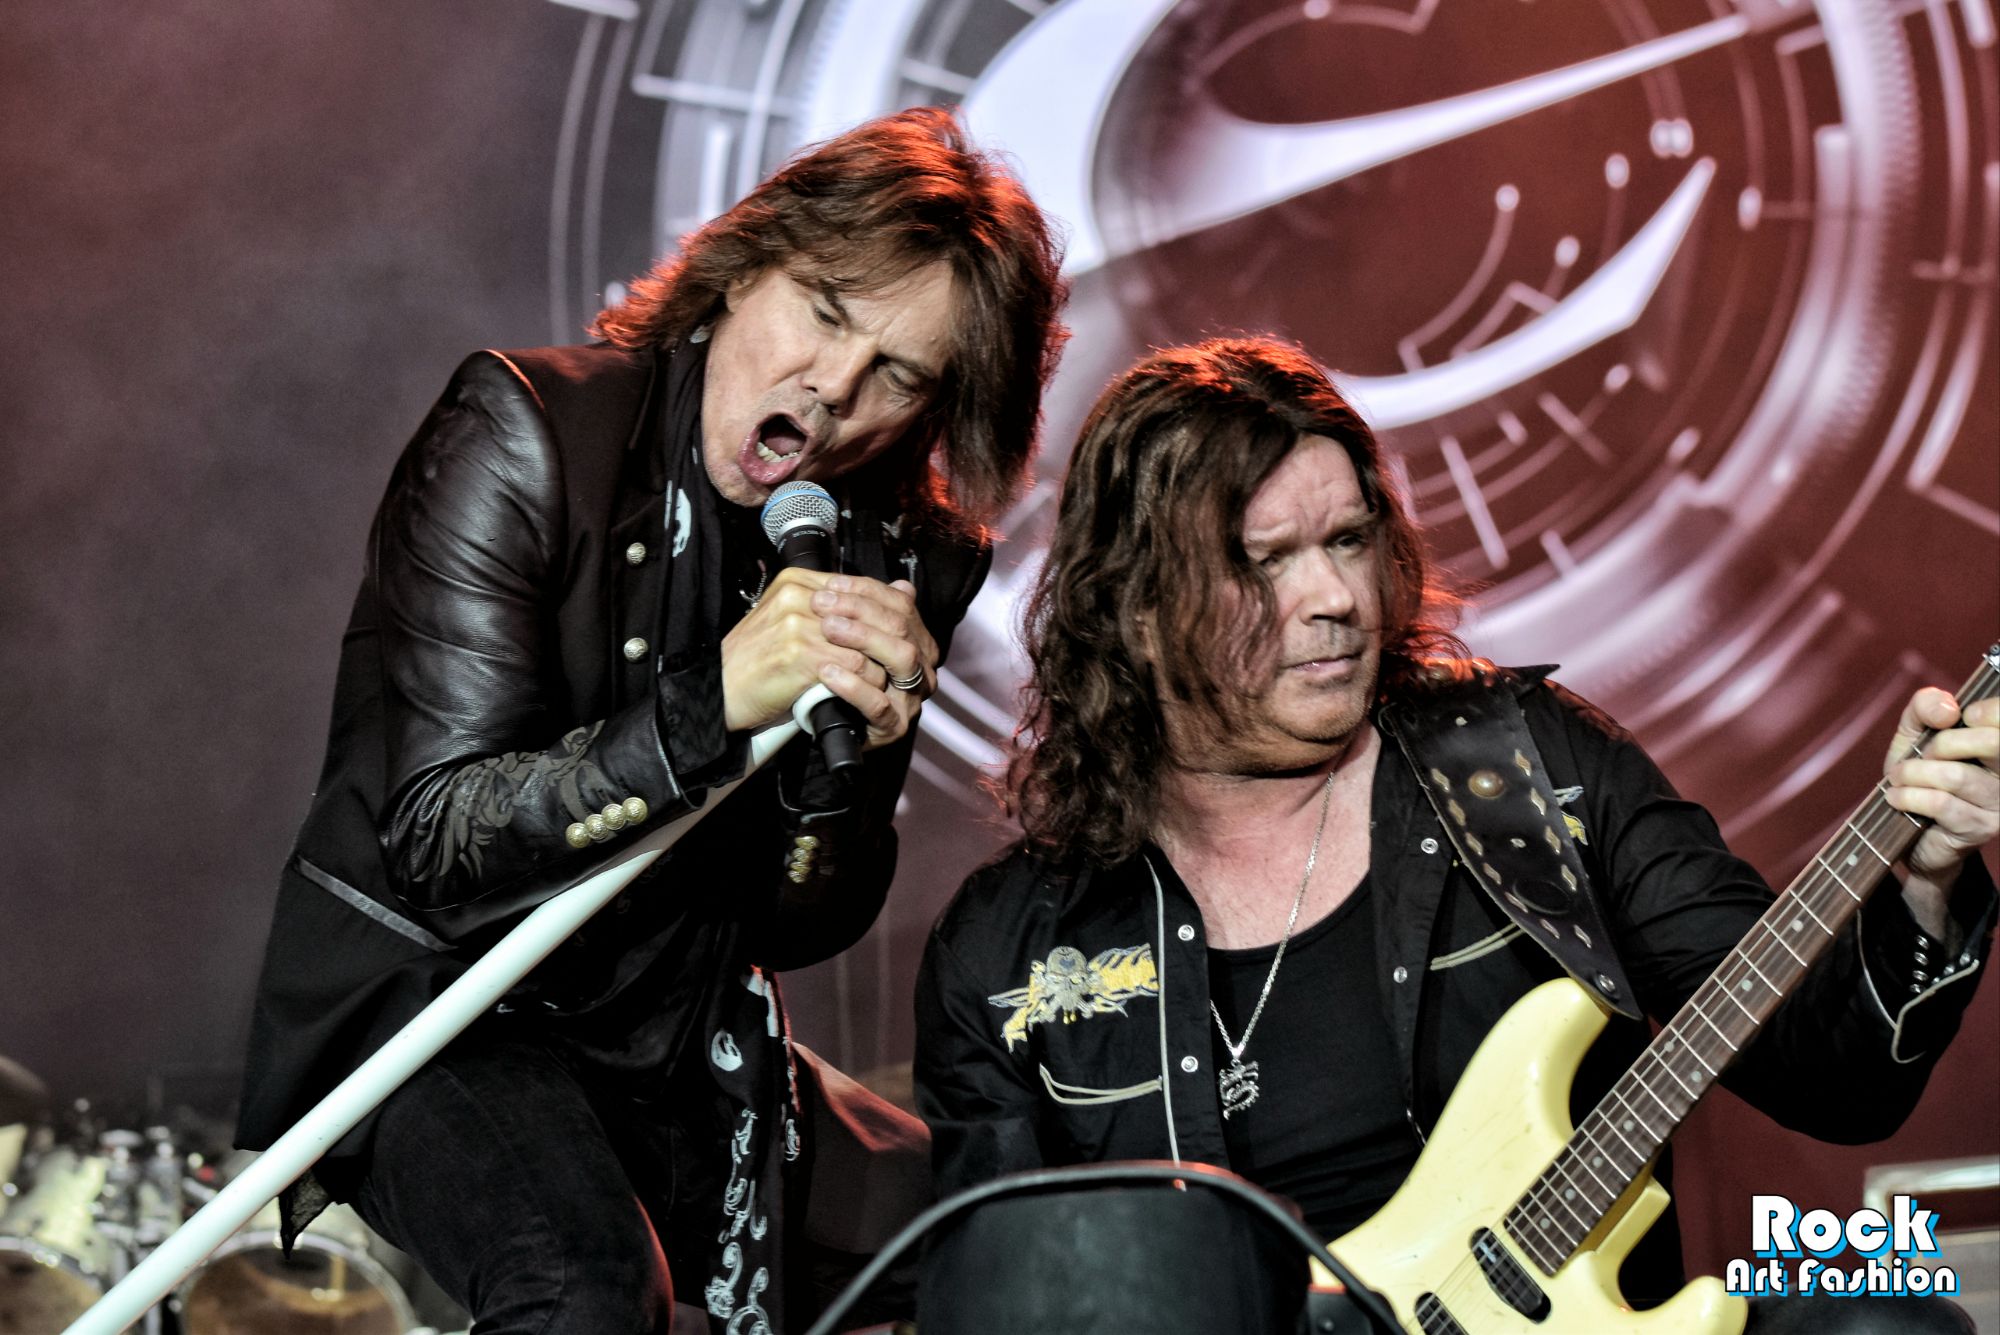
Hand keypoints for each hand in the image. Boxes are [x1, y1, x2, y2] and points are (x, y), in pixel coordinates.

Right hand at [720, 569, 936, 748]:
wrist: (720, 690)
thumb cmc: (757, 659)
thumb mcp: (789, 620)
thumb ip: (828, 608)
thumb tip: (884, 596)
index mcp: (797, 582)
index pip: (858, 587)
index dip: (885, 611)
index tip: (900, 632)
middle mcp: (798, 596)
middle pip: (866, 613)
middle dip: (888, 640)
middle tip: (902, 660)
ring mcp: (798, 624)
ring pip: (864, 643)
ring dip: (878, 667)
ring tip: (881, 680)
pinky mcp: (800, 654)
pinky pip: (853, 667)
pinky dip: (863, 684)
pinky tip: (862, 692)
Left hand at [1884, 688, 1998, 934]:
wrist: (1912, 833)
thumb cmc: (1919, 775)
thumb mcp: (1916, 735)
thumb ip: (1926, 708)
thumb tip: (1949, 707)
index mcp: (1998, 745)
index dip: (1986, 711)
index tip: (1952, 720)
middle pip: (1992, 742)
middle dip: (1942, 743)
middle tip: (1920, 755)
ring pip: (1956, 776)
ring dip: (1914, 772)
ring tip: (1899, 778)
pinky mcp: (1981, 828)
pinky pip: (1941, 803)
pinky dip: (1909, 796)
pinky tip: (1895, 797)